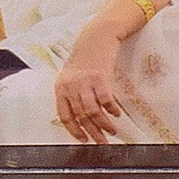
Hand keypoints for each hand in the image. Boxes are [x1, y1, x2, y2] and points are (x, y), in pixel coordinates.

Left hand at [55, 27, 122, 143]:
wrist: (97, 35)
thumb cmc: (86, 54)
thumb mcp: (72, 74)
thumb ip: (72, 92)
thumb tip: (81, 115)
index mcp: (61, 87)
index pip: (65, 115)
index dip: (74, 131)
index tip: (83, 139)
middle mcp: (71, 86)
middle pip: (81, 116)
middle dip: (93, 133)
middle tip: (101, 142)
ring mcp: (85, 82)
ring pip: (93, 112)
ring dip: (104, 125)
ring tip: (112, 131)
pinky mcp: (100, 77)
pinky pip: (106, 100)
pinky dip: (112, 110)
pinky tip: (116, 114)